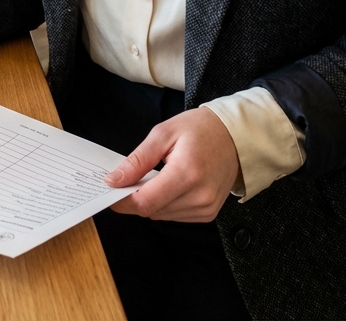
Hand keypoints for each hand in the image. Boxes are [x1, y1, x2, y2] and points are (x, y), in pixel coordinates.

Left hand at [105, 108, 239, 222]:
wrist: (235, 136)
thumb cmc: (200, 129)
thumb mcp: (163, 134)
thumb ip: (137, 160)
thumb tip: (114, 180)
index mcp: (187, 173)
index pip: (146, 202)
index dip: (122, 200)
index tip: (110, 190)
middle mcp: (199, 196)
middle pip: (151, 211)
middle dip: (135, 196)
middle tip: (132, 176)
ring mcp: (206, 208)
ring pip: (161, 215)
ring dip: (151, 200)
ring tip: (157, 176)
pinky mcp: (209, 213)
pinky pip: (175, 216)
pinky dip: (165, 203)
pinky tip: (171, 184)